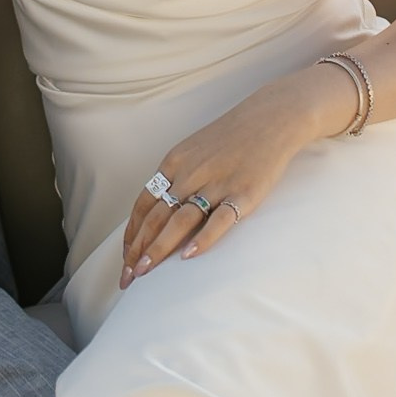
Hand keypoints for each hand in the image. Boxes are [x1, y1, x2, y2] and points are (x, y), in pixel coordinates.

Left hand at [120, 69, 340, 283]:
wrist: (270, 119)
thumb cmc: (230, 138)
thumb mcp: (194, 151)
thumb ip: (176, 178)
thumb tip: (157, 212)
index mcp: (174, 163)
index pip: (144, 205)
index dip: (132, 234)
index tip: (125, 259)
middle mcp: (190, 174)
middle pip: (156, 217)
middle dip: (138, 249)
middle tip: (128, 277)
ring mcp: (216, 184)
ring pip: (180, 221)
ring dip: (159, 249)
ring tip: (145, 272)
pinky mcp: (244, 194)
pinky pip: (219, 221)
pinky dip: (202, 239)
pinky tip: (188, 257)